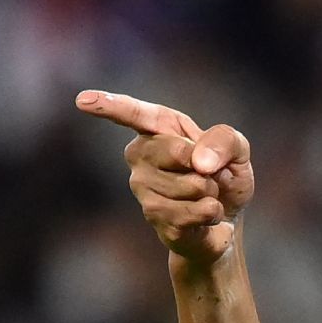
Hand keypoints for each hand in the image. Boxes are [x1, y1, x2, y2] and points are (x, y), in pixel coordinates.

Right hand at [75, 90, 254, 267]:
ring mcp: (143, 186)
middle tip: (209, 176)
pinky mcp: (154, 216)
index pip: (135, 114)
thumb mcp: (238, 152)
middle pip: (176, 151)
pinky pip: (193, 212)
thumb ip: (225, 141)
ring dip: (211, 193)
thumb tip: (198, 161)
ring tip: (206, 196)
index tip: (83, 101)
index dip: (110, 106)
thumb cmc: (225, 178)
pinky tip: (206, 215)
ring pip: (190, 185)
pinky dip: (212, 213)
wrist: (225, 221)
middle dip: (206, 167)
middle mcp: (141, 154)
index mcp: (160, 128)